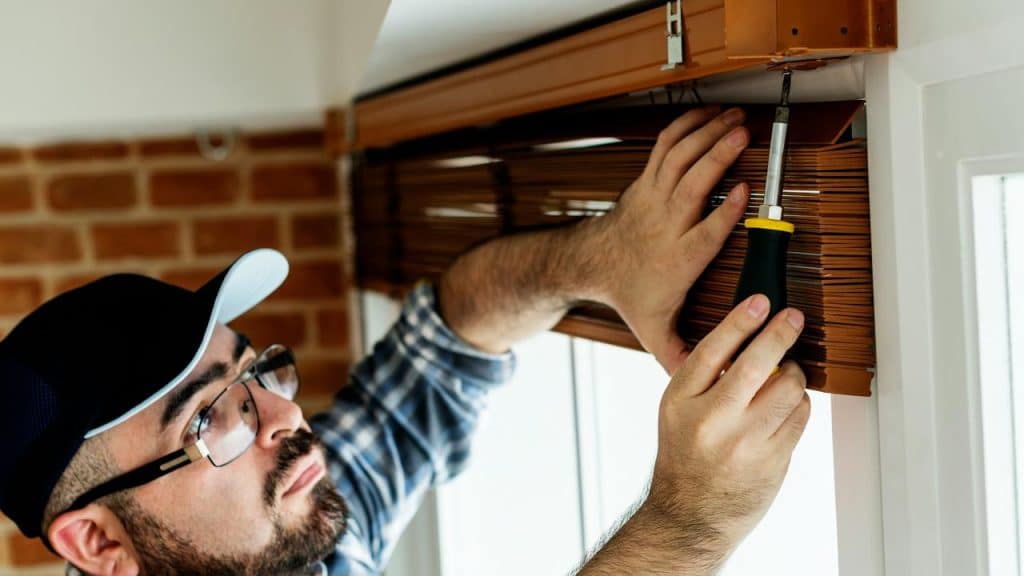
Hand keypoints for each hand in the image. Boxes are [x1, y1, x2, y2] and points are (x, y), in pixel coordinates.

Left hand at [586, 105, 750, 373]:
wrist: (593, 264)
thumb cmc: (631, 293)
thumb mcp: (654, 330)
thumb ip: (680, 354)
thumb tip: (705, 380)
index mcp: (677, 258)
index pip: (703, 234)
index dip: (723, 213)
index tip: (744, 194)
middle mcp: (665, 224)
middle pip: (691, 186)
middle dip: (716, 158)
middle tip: (743, 136)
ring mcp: (653, 197)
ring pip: (678, 159)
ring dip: (706, 134)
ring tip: (736, 119)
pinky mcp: (648, 181)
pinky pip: (666, 147)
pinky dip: (688, 126)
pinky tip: (712, 114)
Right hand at [645, 295, 809, 563]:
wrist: (690, 515)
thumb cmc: (685, 458)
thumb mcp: (677, 412)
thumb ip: (703, 379)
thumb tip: (747, 339)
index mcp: (680, 402)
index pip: (713, 350)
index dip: (740, 321)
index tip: (760, 302)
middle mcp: (710, 420)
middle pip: (756, 364)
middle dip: (780, 334)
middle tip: (793, 319)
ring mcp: (743, 443)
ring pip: (787, 390)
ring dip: (793, 376)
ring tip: (786, 377)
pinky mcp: (771, 461)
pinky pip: (799, 417)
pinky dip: (799, 405)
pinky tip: (787, 407)